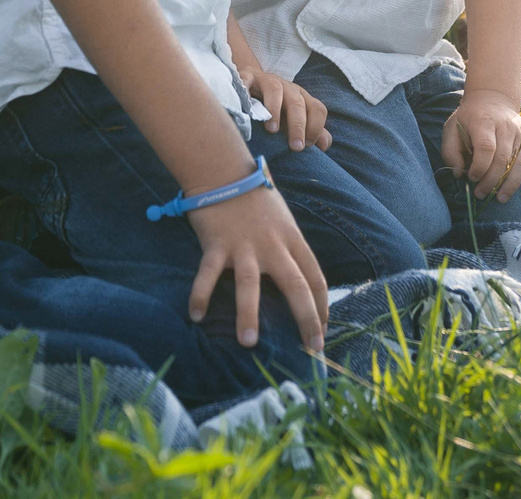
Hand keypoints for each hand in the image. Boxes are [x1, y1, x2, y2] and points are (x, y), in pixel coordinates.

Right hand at [187, 184, 328, 352]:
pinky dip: (200, 295)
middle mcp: (272, 245)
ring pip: (249, 285)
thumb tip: (300, 281)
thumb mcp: (283, 219)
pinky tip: (196, 316)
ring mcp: (243, 246)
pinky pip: (207, 275)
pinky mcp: (216, 245)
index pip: (315, 278)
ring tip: (249, 343)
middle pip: (296, 286)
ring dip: (248, 315)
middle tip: (312, 349)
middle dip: (306, 320)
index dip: (322, 306)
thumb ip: (290, 247)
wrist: (223, 170)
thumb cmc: (255, 197)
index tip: (324, 330)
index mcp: (293, 239)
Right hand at [244, 68, 331, 150]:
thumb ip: (311, 131)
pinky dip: (245, 93)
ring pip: (275, 90)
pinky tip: (245, 110)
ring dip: (275, 110)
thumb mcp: (293, 120)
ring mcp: (267, 81)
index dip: (316, 128)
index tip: (306, 146)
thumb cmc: (276, 108)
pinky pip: (247, 81)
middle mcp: (288, 88)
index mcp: (302, 98)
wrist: (252, 85)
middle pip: (298, 103)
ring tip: (271, 130)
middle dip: (298, 126)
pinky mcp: (247, 77)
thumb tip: (325, 145)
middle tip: (296, 147)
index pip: (318, 109)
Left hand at [441, 89, 520, 202]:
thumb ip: (450, 151)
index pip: (486, 147)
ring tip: (501, 199)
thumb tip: (459, 174)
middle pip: (503, 158)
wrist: (492, 98)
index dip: (480, 167)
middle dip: (492, 181)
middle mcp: (506, 127)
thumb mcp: (452, 128)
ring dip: (511, 184)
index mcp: (485, 122)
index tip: (471, 178)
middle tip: (481, 194)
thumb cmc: (469, 118)